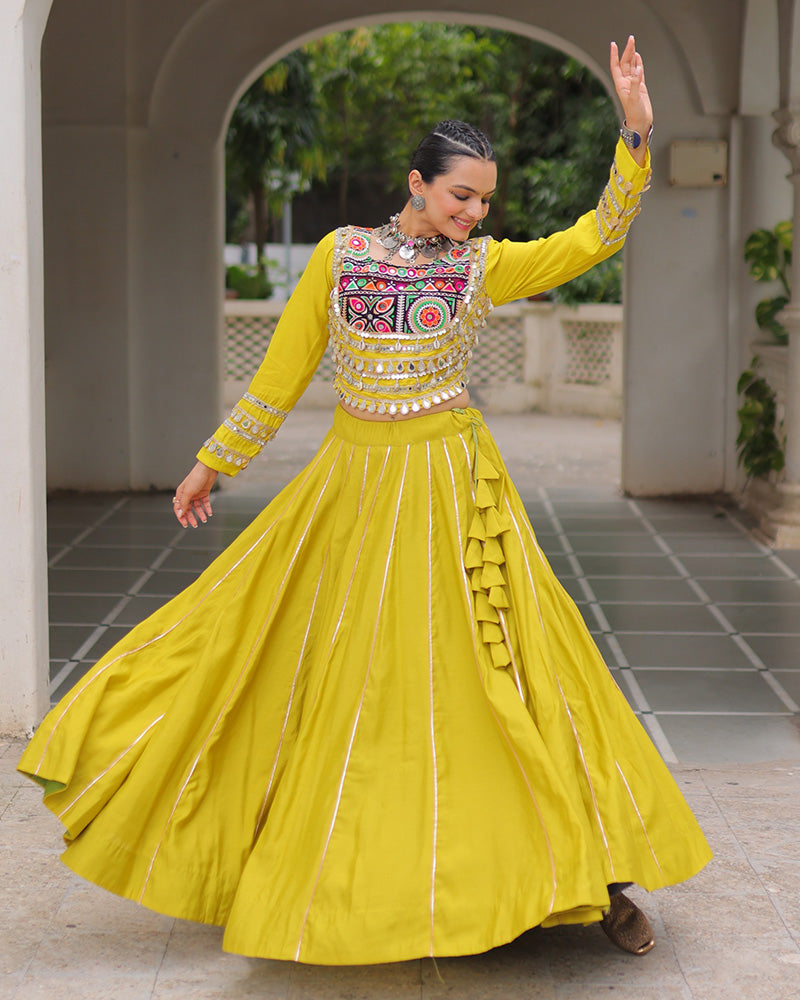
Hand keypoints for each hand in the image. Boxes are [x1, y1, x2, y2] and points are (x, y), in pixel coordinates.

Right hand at [173, 461, 217, 526]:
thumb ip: (184, 504)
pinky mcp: (204, 492)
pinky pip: (205, 503)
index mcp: (181, 494)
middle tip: (194, 524)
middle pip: (188, 509)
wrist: (208, 469)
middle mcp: (188, 494)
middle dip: (191, 517)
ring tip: (204, 519)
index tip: (185, 524)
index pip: (179, 508)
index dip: (181, 516)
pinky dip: (207, 508)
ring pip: (197, 507)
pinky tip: (209, 513)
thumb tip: (179, 514)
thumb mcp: (188, 492)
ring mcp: (196, 494)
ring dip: (200, 514)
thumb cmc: (196, 477)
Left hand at [610, 36, 652, 156]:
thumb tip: (638, 69)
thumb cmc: (635, 114)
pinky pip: (638, 72)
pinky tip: (637, 57)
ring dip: (632, 55)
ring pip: (631, 66)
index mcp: (621, 85)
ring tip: (633, 43)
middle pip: (625, 63)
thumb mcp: (634, 98)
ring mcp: (633, 84)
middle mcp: (625, 83)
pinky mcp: (640, 87)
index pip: (616, 67)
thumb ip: (636, 83)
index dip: (614, 55)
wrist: (641, 123)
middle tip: (631, 39)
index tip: (614, 44)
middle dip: (627, 51)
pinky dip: (638, 63)